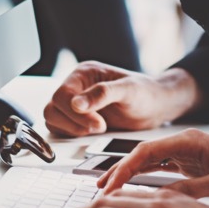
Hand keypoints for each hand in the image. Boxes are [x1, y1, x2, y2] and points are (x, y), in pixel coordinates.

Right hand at [44, 62, 200, 136]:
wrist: (155, 106)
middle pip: (53, 108)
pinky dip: (72, 134)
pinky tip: (92, 132)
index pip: (61, 94)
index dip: (75, 113)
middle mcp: (76, 86)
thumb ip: (102, 94)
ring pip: (53, 119)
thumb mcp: (128, 90)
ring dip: (72, 129)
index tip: (97, 122)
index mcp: (84, 73)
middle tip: (100, 127)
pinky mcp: (77, 118)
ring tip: (98, 128)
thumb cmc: (146, 93)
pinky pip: (60, 128)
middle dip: (74, 123)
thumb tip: (76, 103)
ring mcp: (75, 103)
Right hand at [100, 128, 208, 202]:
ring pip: (149, 161)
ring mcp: (188, 152)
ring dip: (129, 174)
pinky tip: (132, 187)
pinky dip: (143, 176)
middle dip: (120, 170)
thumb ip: (190, 189)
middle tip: (100, 189)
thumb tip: (160, 199)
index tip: (108, 185)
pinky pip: (160, 168)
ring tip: (109, 189)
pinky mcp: (191, 163)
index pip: (147, 150)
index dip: (124, 167)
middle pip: (143, 154)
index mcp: (191, 141)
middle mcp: (186, 143)